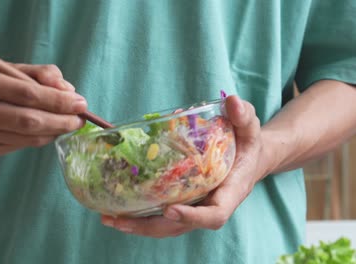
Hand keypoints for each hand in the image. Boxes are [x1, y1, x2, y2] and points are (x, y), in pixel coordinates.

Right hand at [0, 55, 86, 154]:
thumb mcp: (6, 66)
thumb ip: (39, 74)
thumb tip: (67, 89)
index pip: (28, 94)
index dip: (58, 101)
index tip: (81, 102)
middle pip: (29, 120)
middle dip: (61, 121)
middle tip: (81, 119)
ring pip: (26, 137)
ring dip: (54, 132)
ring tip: (70, 124)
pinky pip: (20, 145)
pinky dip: (40, 138)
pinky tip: (50, 130)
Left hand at [101, 95, 266, 237]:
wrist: (248, 158)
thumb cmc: (248, 143)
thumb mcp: (249, 127)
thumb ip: (244, 115)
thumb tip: (232, 102)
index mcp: (230, 192)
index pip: (214, 214)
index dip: (192, 216)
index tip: (168, 209)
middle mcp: (212, 206)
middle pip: (181, 227)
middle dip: (150, 226)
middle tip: (118, 219)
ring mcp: (196, 208)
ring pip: (168, 227)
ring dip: (138, 226)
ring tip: (109, 218)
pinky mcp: (185, 204)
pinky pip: (162, 217)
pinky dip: (140, 217)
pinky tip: (116, 211)